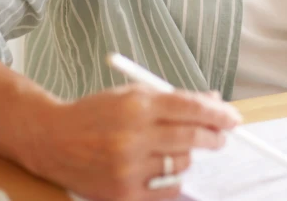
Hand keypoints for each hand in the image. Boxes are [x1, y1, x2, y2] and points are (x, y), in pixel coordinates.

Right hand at [20, 85, 240, 200]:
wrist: (52, 140)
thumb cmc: (97, 114)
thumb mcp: (134, 94)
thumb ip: (174, 99)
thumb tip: (214, 103)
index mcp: (137, 105)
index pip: (190, 108)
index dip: (218, 114)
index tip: (234, 118)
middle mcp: (132, 136)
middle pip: (191, 137)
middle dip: (214, 136)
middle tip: (221, 136)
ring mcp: (127, 168)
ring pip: (181, 164)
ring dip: (188, 156)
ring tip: (176, 149)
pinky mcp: (122, 193)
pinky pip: (167, 190)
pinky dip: (173, 180)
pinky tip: (164, 169)